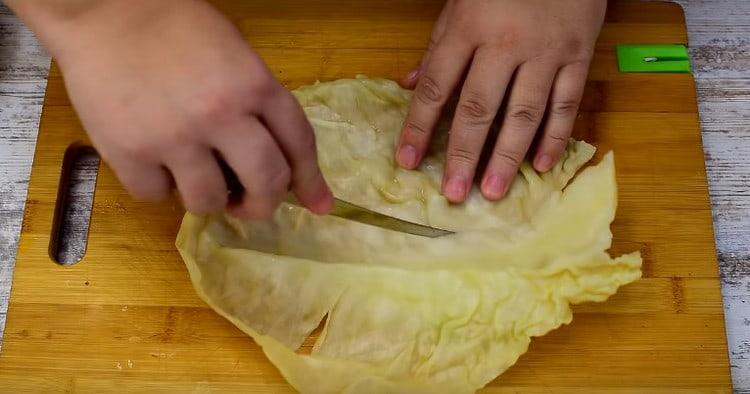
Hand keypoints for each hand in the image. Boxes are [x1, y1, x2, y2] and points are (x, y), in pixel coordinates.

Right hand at [13, 0, 332, 218]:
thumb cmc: (175, 27)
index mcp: (255, 85)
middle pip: (266, 184)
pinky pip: (156, 196)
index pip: (299, 144)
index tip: (319, 205)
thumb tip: (276, 156)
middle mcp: (222, 114)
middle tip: (248, 204)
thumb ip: (258, 104)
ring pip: (209, 202)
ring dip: (207, 199)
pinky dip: (158, 186)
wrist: (104, 9)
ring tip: (193, 174)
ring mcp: (174, 136)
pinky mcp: (129, 152)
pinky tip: (153, 160)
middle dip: (262, 204)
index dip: (311, 181)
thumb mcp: (235, 54)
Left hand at [396, 0, 605, 201]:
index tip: (405, 161)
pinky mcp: (578, 56)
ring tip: (493, 191)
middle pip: (479, 107)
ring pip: (524, 112)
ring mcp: (545, 53)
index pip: (437, 87)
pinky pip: (567, 103)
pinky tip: (540, 166)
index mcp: (468, 29)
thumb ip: (437, 47)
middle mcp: (505, 45)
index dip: (418, 127)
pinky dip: (555, 136)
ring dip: (507, 156)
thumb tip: (409, 85)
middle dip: (463, 154)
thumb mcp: (460, 4)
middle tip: (453, 192)